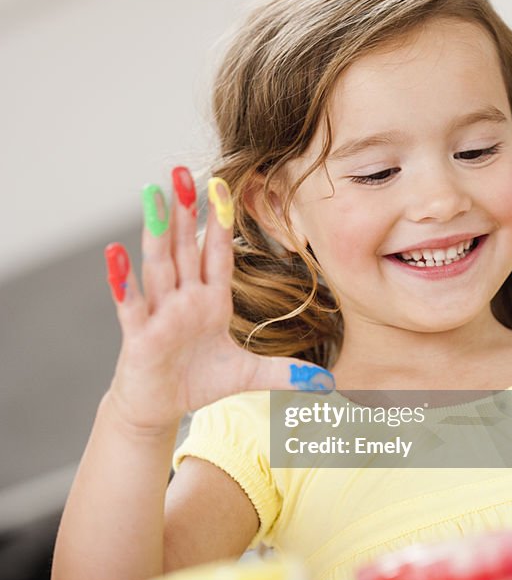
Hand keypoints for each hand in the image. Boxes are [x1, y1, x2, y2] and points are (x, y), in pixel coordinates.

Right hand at [104, 167, 333, 433]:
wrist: (158, 408)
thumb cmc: (198, 382)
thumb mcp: (249, 376)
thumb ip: (286, 372)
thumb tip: (327, 380)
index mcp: (210, 300)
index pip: (217, 253)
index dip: (220, 220)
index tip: (223, 184)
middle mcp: (183, 299)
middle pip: (185, 247)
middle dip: (186, 210)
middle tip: (182, 170)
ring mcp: (159, 314)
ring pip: (159, 266)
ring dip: (156, 232)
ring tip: (152, 196)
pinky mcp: (139, 336)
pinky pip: (130, 304)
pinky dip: (123, 280)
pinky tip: (116, 253)